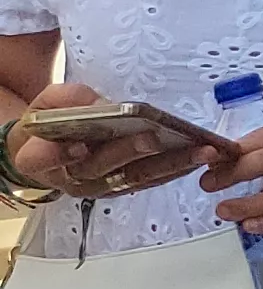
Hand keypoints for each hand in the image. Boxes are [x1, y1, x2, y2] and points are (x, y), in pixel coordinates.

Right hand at [6, 82, 219, 199]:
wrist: (48, 148)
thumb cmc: (50, 124)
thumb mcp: (48, 104)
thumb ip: (67, 100)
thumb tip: (101, 104)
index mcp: (37, 156)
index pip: (40, 159)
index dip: (59, 154)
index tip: (79, 146)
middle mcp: (69, 177)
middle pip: (99, 167)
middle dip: (131, 152)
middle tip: (157, 137)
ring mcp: (97, 186)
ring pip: (132, 178)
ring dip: (169, 165)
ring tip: (200, 151)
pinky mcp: (120, 188)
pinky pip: (149, 181)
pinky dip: (175, 169)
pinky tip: (198, 157)